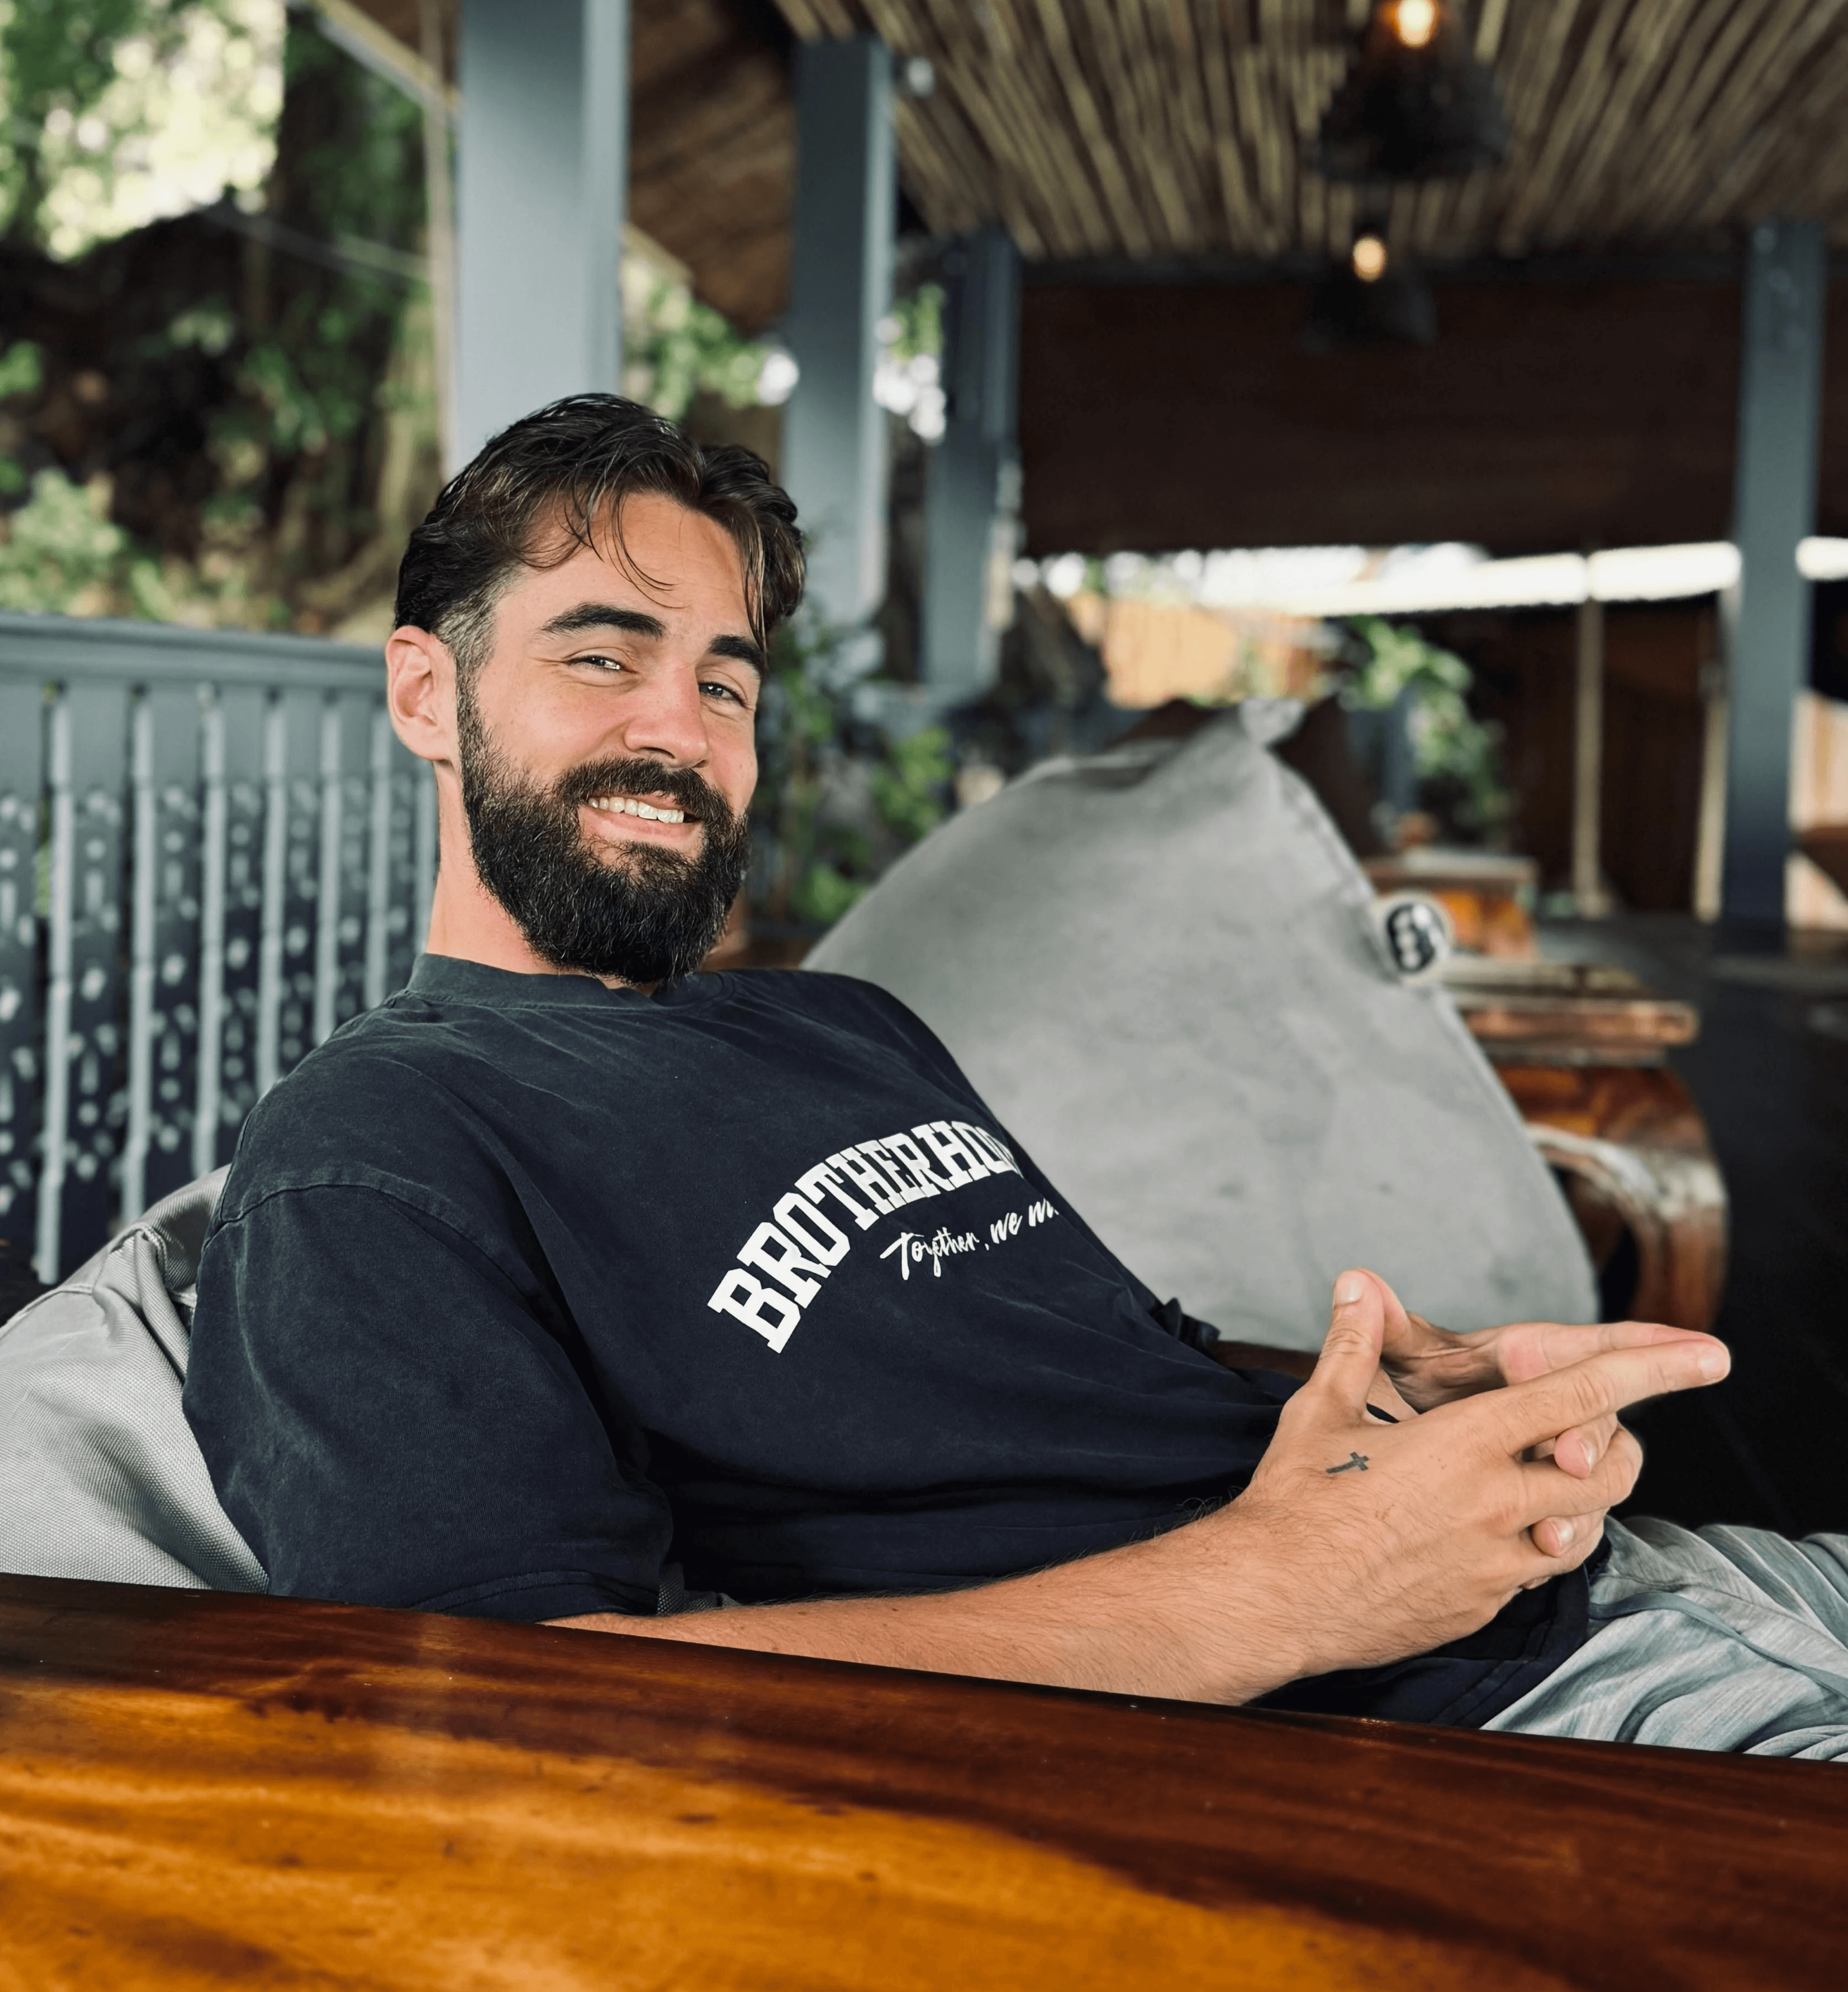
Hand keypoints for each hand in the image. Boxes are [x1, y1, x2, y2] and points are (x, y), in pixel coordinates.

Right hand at [1222, 1269, 1729, 1683]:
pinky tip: (1490, 1532)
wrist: (1272, 1599)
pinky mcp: (1479, 1606)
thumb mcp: (1320, 1410)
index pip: (1581, 1395)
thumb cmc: (1293, 1500)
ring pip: (1582, 1530)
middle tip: (1597, 1432)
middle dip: (1616, 1446)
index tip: (1710, 1355)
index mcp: (1464, 1442)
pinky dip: (1529, 1545)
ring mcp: (1493, 1563)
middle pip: (1607, 1470)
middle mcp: (1495, 1502)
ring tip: (1546, 1483)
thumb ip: (1355, 1343)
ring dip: (1578, 1502)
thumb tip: (1360, 1283)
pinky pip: (1532, 1573)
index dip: (1652, 1367)